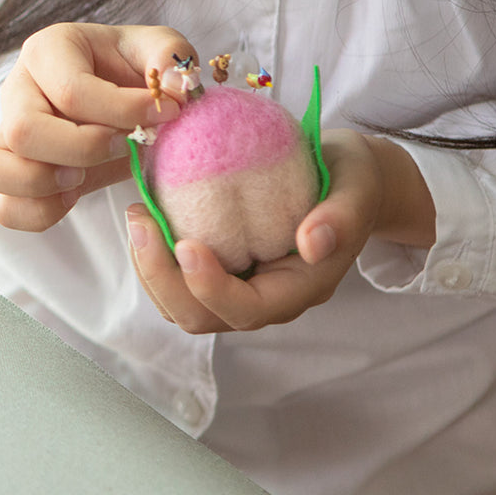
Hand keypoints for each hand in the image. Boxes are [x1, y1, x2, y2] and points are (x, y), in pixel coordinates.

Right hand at [0, 23, 193, 230]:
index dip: (125, 111)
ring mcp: (6, 132)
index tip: (167, 114)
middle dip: (82, 150)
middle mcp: (17, 88)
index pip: (72, 90)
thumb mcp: (161, 49)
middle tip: (123, 146)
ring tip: (83, 177)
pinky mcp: (12, 172)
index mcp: (49, 49)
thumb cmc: (136, 69)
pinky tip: (75, 195)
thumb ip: (171, 56)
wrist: (125, 99)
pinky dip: (40, 213)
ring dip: (43, 184)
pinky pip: (4, 207)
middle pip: (23, 131)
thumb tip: (173, 86)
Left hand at [126, 130, 436, 332]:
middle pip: (202, 316)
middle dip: (162, 278)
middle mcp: (265, 297)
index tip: (186, 244)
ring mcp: (240, 286)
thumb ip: (342, 216)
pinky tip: (147, 215)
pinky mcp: (221, 268)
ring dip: (150, 269)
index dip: (212, 288)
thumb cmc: (352, 179)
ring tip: (137, 216)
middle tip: (140, 222)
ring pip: (182, 304)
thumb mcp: (357, 186)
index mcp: (300, 288)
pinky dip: (155, 256)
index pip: (248, 309)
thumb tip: (311, 245)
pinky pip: (178, 280)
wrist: (347, 178)